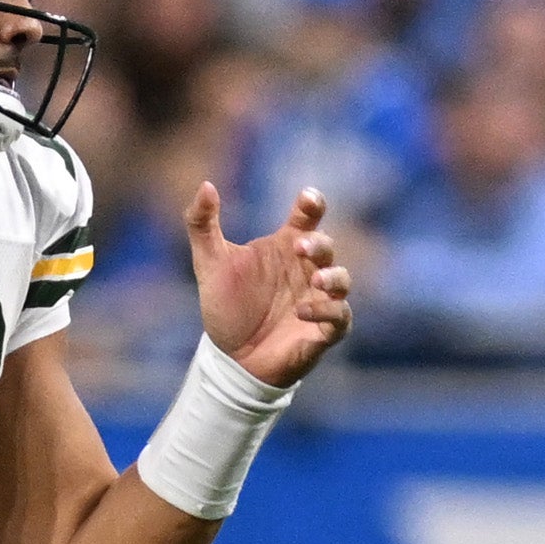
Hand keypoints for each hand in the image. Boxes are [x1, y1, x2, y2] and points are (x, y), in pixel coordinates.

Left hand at [187, 181, 351, 387]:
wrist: (230, 359)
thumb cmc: (226, 307)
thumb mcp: (208, 263)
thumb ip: (202, 223)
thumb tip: (206, 184)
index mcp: (285, 246)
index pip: (308, 217)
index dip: (313, 204)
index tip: (308, 199)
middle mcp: (307, 269)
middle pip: (327, 246)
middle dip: (319, 243)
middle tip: (300, 246)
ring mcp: (318, 299)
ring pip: (342, 280)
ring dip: (333, 277)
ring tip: (315, 280)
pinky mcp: (323, 331)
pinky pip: (340, 318)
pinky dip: (327, 312)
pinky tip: (301, 313)